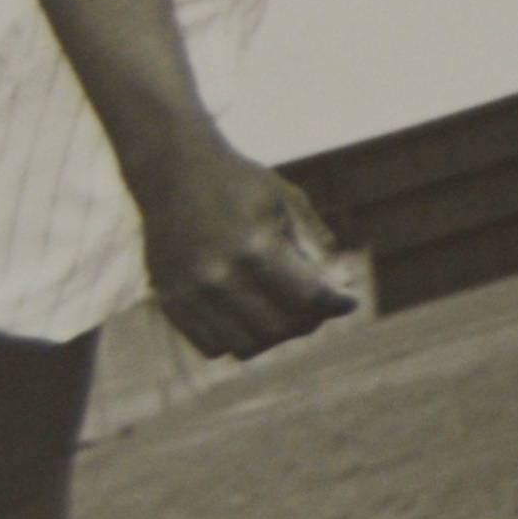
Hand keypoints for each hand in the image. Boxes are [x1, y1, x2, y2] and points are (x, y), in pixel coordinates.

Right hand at [136, 145, 361, 360]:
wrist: (173, 171)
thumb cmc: (240, 184)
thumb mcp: (287, 201)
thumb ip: (314, 246)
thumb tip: (337, 287)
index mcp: (255, 246)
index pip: (308, 298)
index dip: (336, 304)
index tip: (349, 302)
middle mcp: (219, 275)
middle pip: (279, 330)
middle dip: (308, 322)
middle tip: (317, 308)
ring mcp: (190, 292)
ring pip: (245, 347)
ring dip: (273, 336)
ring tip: (285, 313)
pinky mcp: (169, 301)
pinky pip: (212, 346)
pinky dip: (237, 338)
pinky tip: (250, 315)